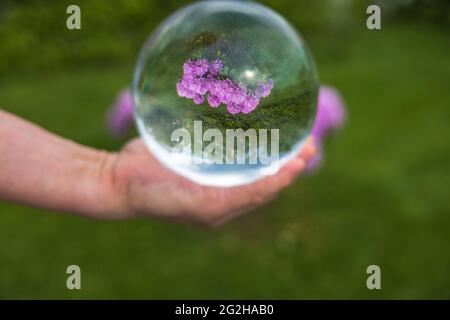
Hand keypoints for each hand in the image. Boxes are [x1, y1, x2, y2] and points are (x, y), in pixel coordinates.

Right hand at [107, 137, 315, 225]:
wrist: (119, 180)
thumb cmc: (156, 195)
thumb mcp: (199, 203)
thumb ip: (233, 198)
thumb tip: (271, 187)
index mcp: (224, 205)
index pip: (264, 190)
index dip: (287, 174)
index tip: (305, 156)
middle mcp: (221, 191)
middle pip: (262, 174)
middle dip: (287, 158)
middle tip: (309, 139)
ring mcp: (210, 173)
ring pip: (248, 159)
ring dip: (270, 145)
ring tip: (292, 129)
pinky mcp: (198, 157)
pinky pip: (227, 147)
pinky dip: (245, 137)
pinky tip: (254, 122)